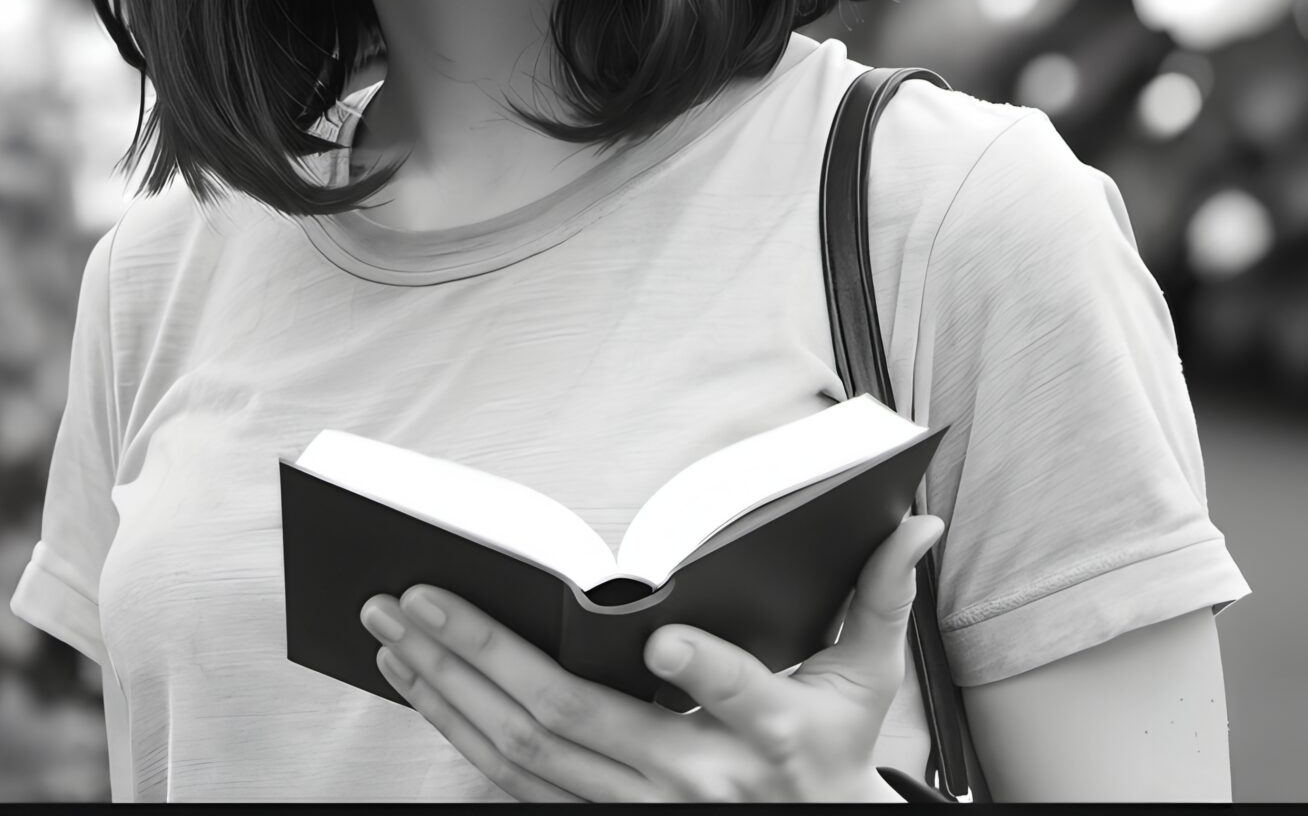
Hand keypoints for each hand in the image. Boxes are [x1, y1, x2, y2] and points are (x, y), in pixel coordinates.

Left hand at [360, 512, 946, 801]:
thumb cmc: (833, 749)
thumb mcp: (871, 681)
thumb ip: (882, 598)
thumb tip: (914, 521)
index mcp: (773, 734)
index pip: (742, 700)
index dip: (705, 674)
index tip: (661, 640)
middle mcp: (698, 782)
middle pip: (576, 720)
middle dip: (483, 652)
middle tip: (415, 594)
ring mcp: (641, 811)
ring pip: (526, 755)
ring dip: (448, 689)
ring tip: (392, 630)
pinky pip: (514, 783)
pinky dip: (456, 732)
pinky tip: (417, 685)